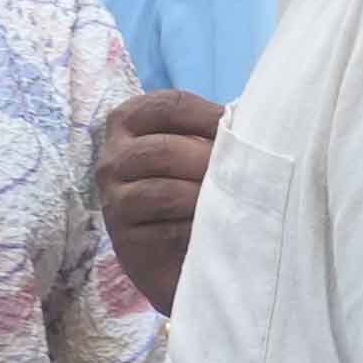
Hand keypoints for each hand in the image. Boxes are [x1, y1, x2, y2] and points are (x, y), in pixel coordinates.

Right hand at [97, 90, 224, 315]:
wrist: (181, 256)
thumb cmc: (193, 191)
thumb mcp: (199, 152)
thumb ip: (213, 132)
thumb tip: (251, 119)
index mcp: (129, 124)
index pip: (166, 106)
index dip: (207, 115)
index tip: (238, 128)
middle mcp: (112, 158)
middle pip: (161, 150)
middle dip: (206, 160)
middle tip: (239, 172)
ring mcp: (113, 200)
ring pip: (162, 191)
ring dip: (202, 196)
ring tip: (227, 201)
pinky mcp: (123, 239)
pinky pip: (164, 229)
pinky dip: (193, 228)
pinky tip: (210, 228)